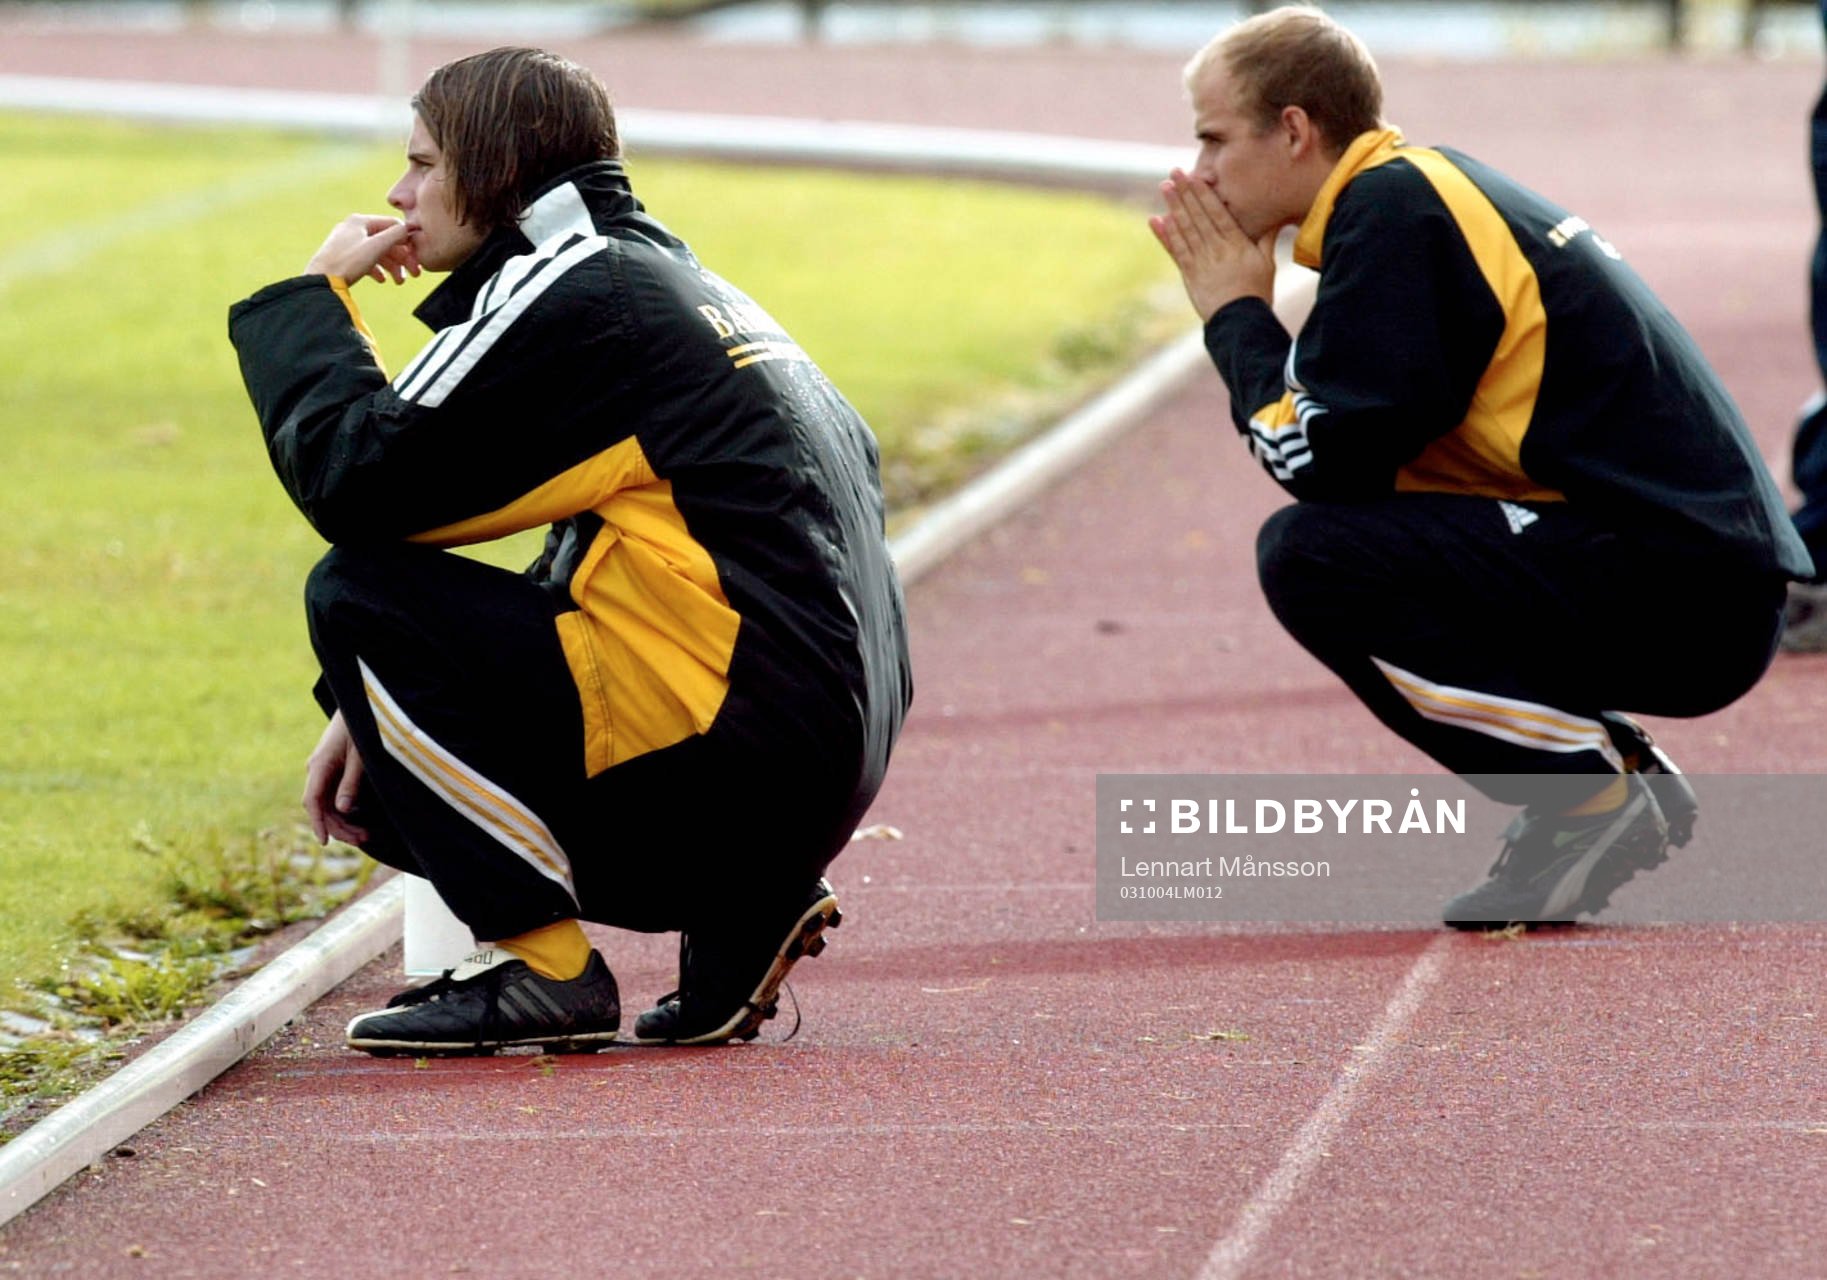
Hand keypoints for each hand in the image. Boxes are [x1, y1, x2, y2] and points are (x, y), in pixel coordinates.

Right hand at [303, 711, 370, 846]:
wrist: (360, 704)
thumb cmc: (362, 727)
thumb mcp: (362, 756)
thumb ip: (351, 782)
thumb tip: (343, 809)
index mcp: (320, 766)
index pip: (313, 801)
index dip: (318, 823)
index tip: (324, 842)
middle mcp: (317, 770)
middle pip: (321, 807)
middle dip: (340, 827)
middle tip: (364, 839)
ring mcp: (323, 770)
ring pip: (327, 804)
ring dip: (344, 821)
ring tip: (365, 834)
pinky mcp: (332, 770)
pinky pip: (333, 795)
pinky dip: (345, 810)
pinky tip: (360, 818)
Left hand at [305, 214, 420, 286]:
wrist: (321, 280)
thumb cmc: (347, 262)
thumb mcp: (376, 247)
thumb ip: (395, 235)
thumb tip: (408, 228)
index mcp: (360, 221)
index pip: (392, 225)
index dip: (407, 240)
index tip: (417, 256)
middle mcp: (353, 228)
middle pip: (386, 240)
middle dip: (401, 258)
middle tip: (414, 274)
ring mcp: (347, 242)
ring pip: (377, 251)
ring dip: (392, 266)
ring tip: (398, 282)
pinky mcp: (343, 256)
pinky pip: (366, 259)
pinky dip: (377, 269)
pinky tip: (382, 280)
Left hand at [1148, 169, 1277, 322]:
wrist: (1239, 322)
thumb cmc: (1257, 292)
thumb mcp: (1266, 263)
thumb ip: (1267, 238)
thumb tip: (1278, 216)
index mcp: (1236, 243)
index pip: (1218, 212)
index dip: (1204, 193)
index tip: (1195, 176)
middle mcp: (1217, 249)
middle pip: (1198, 216)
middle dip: (1185, 193)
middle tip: (1174, 173)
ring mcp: (1201, 262)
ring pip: (1185, 229)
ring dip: (1173, 207)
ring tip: (1164, 188)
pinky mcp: (1189, 275)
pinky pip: (1176, 251)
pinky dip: (1165, 235)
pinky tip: (1157, 220)